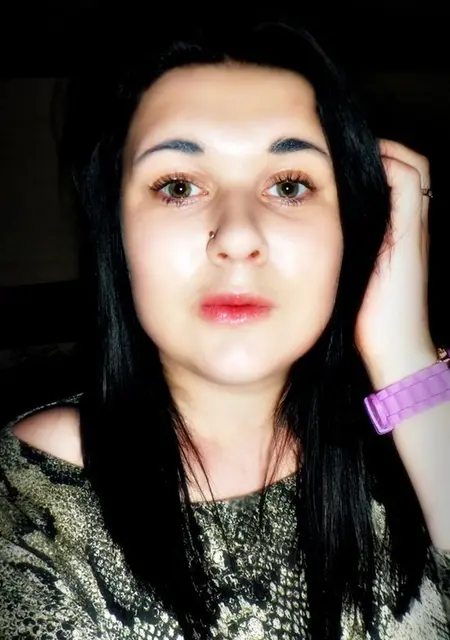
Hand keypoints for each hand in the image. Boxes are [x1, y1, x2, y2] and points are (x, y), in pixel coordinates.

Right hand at [354, 140, 435, 388]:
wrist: (393, 347)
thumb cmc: (394, 306)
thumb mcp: (402, 245)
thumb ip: (401, 202)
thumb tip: (389, 162)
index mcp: (415, 221)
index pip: (412, 167)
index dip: (387, 150)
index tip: (355, 150)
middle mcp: (411, 230)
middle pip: (405, 178)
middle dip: (379, 161)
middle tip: (346, 161)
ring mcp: (398, 247)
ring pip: (390, 200)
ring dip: (370, 184)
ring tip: (339, 184)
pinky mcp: (383, 264)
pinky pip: (378, 224)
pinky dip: (364, 209)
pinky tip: (340, 220)